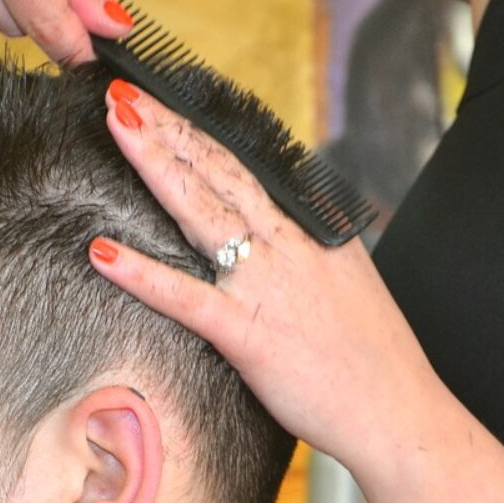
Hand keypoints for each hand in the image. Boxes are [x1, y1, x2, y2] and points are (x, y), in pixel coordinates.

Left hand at [89, 80, 434, 477]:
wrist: (400, 414)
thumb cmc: (371, 360)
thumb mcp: (344, 283)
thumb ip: (305, 252)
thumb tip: (274, 233)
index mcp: (311, 231)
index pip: (245, 166)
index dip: (199, 130)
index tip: (162, 99)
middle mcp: (288, 246)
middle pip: (219, 170)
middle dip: (169, 126)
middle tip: (123, 88)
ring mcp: (267, 287)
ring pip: (203, 211)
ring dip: (156, 163)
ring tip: (117, 124)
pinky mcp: (249, 336)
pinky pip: (186, 298)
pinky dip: (143, 274)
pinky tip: (103, 252)